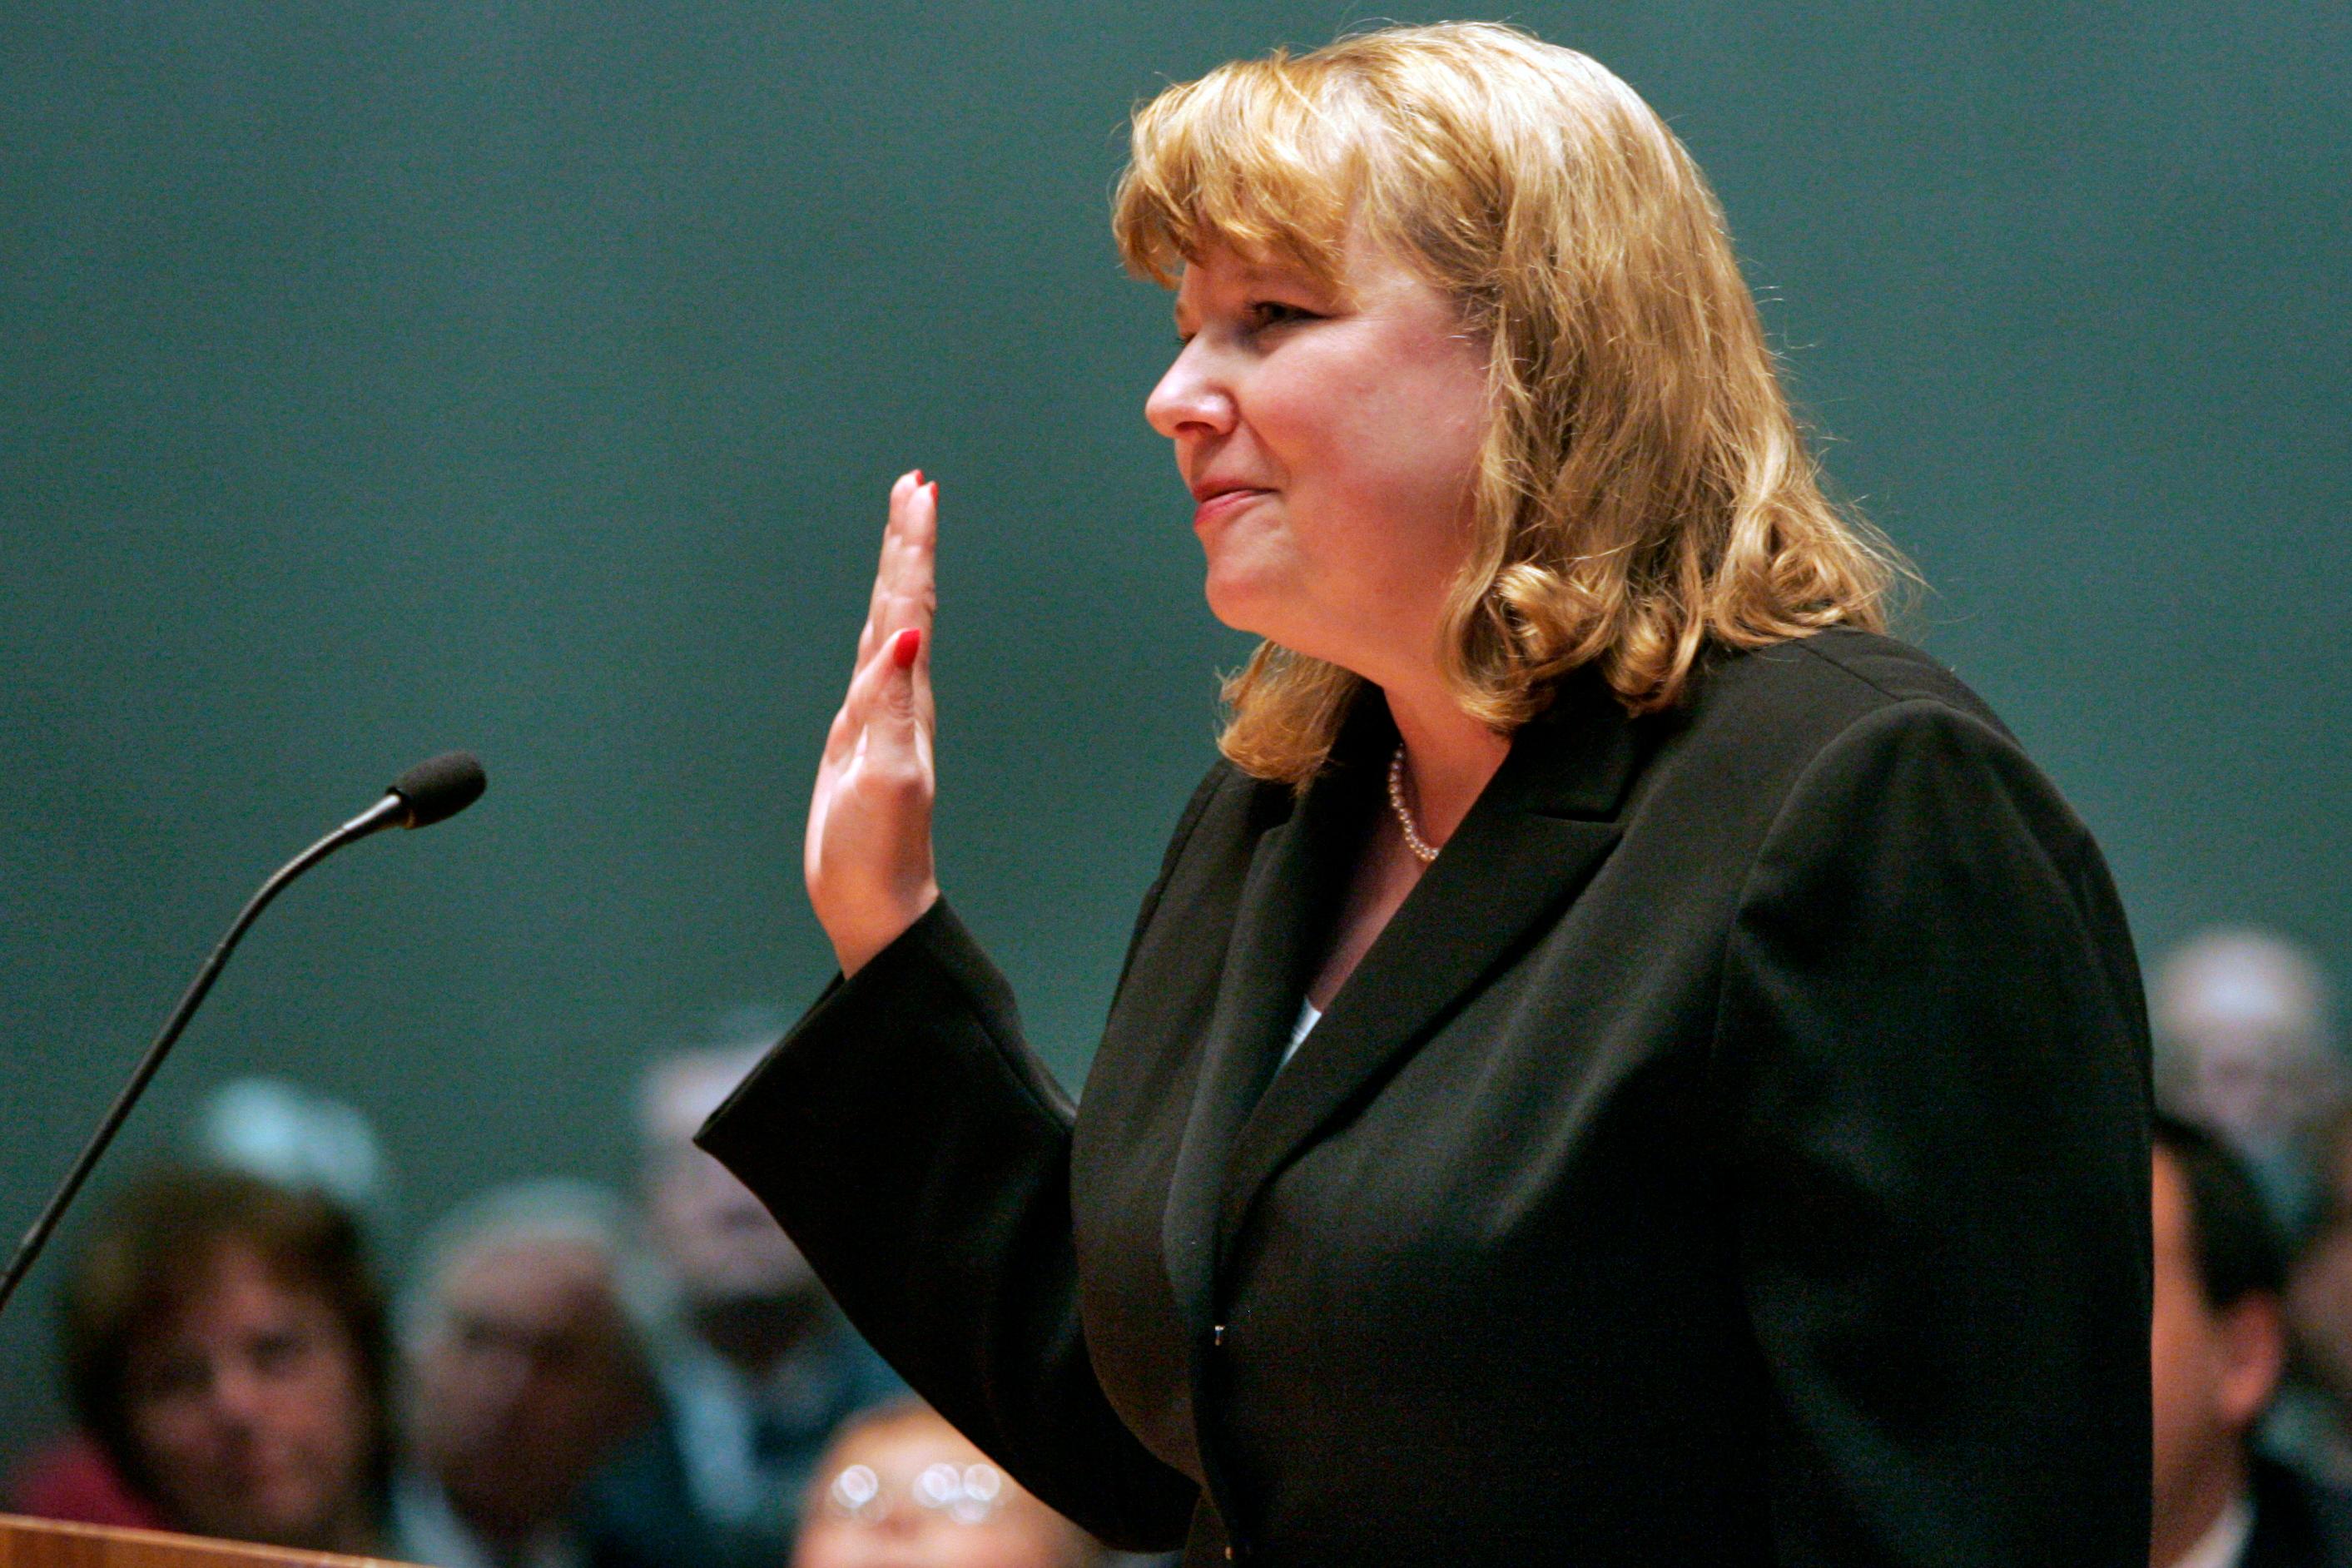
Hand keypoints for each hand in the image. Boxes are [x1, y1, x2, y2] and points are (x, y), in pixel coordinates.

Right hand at [807, 470, 940, 975]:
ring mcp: (882, 714)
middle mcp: (901, 696)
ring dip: (897, 574)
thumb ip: (894, 706)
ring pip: (891, 624)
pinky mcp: (861, 736)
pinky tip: (884, 621)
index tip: (920, 490)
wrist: (875, 904)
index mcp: (908, 698)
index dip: (913, 546)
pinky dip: (879, 626)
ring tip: (903, 529)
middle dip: (908, 542)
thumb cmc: (880, 850)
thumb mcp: (886, 776)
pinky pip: (873, 662)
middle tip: (914, 485)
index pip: (912, 605)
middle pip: (905, 601)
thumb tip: (908, 637)